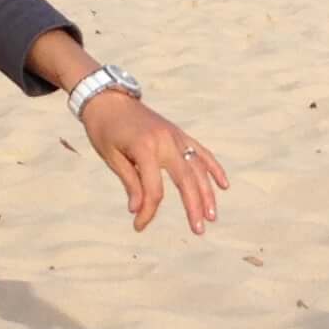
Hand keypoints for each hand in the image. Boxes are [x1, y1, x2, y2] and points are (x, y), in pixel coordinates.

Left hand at [83, 90, 227, 233]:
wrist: (109, 98)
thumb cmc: (104, 129)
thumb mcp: (111, 157)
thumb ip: (130, 182)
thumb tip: (137, 210)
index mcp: (144, 149)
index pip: (153, 189)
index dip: (148, 211)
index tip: (138, 226)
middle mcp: (165, 142)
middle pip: (185, 180)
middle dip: (193, 207)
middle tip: (199, 231)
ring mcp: (175, 136)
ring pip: (197, 168)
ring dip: (207, 193)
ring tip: (212, 216)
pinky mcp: (179, 134)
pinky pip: (201, 152)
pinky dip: (213, 168)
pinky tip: (224, 185)